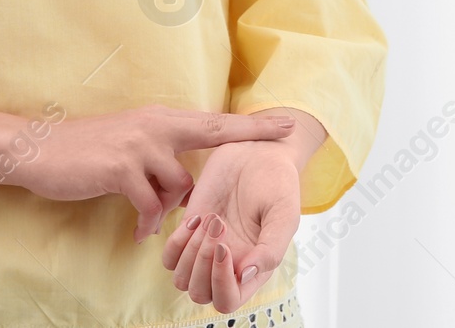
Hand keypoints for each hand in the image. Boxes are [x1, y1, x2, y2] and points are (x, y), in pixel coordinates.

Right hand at [11, 104, 295, 242]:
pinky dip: (148, 222)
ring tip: (149, 219)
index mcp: (159, 119)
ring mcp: (140, 144)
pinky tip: (138, 232)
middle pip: (214, 131)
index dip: (249, 123)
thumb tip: (184, 189)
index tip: (282, 121)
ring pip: (179, 183)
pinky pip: (151, 204)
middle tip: (286, 132)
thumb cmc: (85, 152)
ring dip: (170, 208)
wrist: (39, 149)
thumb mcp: (130, 147)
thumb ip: (160, 161)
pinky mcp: (122, 167)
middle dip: (252, 133)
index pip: (212, 121)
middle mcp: (155, 125)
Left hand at [160, 140, 301, 312]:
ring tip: (211, 220)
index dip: (221, 283)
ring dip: (190, 252)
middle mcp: (227, 266)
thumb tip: (245, 276)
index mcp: (252, 270)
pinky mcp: (189, 231)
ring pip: (181, 279)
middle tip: (219, 224)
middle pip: (200, 293)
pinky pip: (169, 256)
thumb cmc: (277, 183)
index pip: (227, 302)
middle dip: (203, 263)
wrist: (258, 153)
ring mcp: (205, 250)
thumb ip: (271, 249)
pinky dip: (176, 241)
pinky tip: (197, 218)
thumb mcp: (285, 214)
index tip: (225, 247)